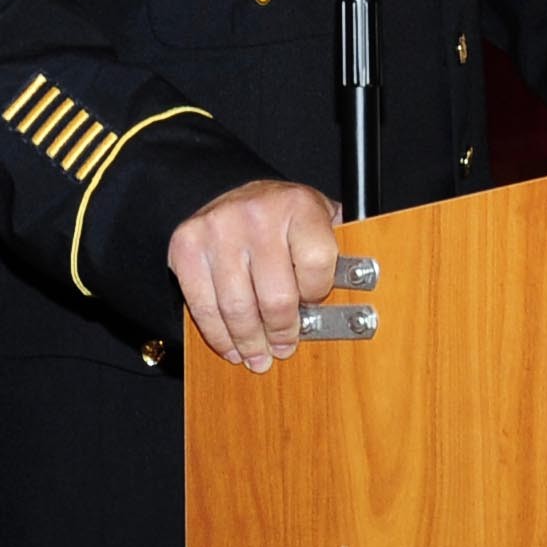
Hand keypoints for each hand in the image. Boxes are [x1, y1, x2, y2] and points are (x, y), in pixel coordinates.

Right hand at [165, 178, 346, 371]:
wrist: (229, 191)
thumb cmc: (281, 215)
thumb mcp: (318, 217)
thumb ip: (338, 246)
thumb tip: (359, 284)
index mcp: (298, 206)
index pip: (318, 265)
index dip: (317, 294)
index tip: (313, 305)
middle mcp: (258, 215)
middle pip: (276, 297)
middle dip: (282, 333)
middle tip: (283, 348)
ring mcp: (218, 230)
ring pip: (238, 309)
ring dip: (249, 342)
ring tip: (256, 355)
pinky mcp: (187, 247)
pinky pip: (203, 306)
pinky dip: (218, 335)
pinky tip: (230, 345)